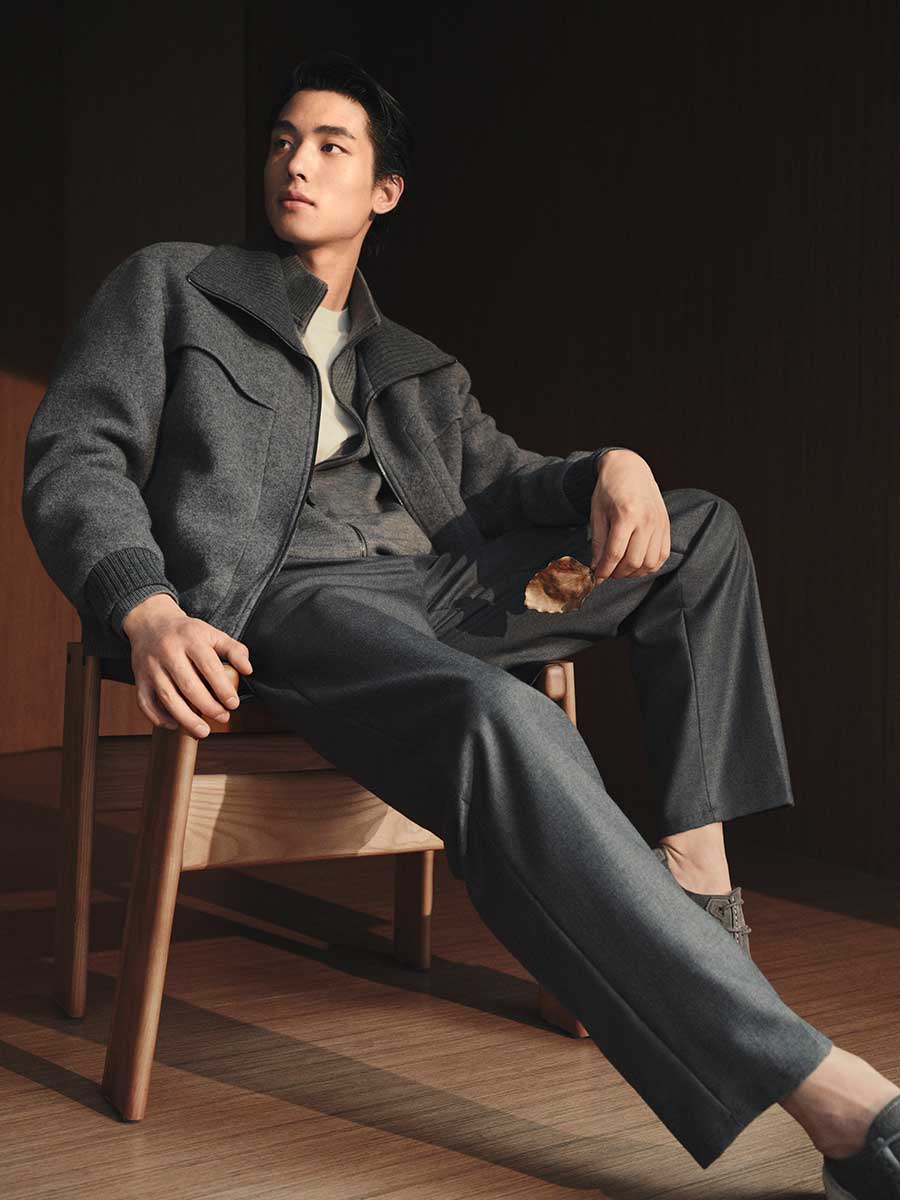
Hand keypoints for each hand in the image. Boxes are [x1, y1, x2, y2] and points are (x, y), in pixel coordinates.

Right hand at [122, 593, 253, 737]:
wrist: (150, 624)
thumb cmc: (187, 633)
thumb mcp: (212, 633)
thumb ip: (234, 650)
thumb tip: (247, 670)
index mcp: (190, 639)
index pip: (209, 666)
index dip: (222, 688)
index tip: (233, 704)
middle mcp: (168, 652)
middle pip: (188, 685)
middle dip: (208, 706)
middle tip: (223, 717)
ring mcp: (151, 667)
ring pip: (167, 697)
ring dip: (186, 719)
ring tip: (203, 731)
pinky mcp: (139, 679)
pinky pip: (145, 703)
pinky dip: (159, 718)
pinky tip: (175, 725)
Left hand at [588, 450, 670, 581]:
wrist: (629, 469)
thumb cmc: (609, 489)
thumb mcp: (597, 513)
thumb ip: (598, 542)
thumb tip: (597, 567)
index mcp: (626, 515)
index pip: (615, 554)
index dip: (604, 570)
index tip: (597, 577)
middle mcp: (646, 520)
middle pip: (633, 561)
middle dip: (618, 573)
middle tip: (608, 572)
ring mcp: (659, 524)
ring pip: (650, 563)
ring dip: (634, 572)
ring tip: (621, 568)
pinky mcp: (666, 526)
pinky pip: (662, 555)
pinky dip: (650, 565)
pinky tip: (637, 563)